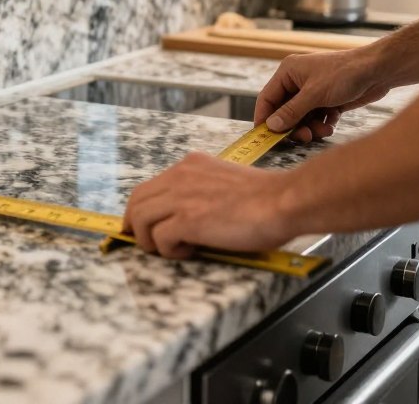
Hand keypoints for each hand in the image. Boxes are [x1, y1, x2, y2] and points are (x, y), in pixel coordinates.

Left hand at [122, 153, 293, 257]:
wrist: (283, 201)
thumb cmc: (265, 197)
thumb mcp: (224, 182)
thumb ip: (201, 191)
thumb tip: (188, 215)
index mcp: (189, 166)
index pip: (149, 187)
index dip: (141, 210)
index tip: (142, 226)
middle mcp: (180, 176)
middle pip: (137, 201)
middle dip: (136, 225)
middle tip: (148, 244)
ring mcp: (182, 197)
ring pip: (140, 218)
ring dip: (150, 240)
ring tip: (171, 250)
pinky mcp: (188, 220)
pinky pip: (159, 238)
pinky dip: (168, 250)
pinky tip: (189, 252)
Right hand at [254, 49, 389, 142]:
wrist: (378, 70)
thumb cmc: (344, 74)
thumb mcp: (314, 94)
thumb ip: (291, 111)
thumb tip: (271, 126)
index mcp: (288, 72)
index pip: (267, 98)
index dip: (265, 117)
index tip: (265, 137)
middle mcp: (298, 81)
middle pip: (285, 110)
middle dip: (294, 125)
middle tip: (303, 137)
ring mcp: (314, 91)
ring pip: (303, 117)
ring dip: (310, 127)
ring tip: (323, 130)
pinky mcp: (329, 100)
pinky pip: (318, 117)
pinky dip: (322, 124)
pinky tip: (331, 125)